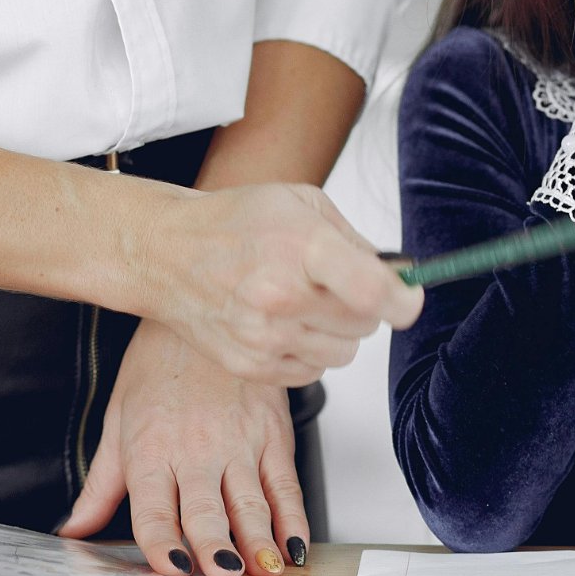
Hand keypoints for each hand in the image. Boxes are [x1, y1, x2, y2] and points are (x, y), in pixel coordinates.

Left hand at [58, 320, 306, 575]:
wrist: (204, 311)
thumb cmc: (159, 365)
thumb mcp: (118, 420)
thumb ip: (101, 484)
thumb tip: (74, 529)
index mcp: (150, 450)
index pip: (152, 507)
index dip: (161, 541)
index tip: (171, 569)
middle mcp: (195, 450)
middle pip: (204, 510)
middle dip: (214, 547)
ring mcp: (239, 443)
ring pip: (250, 503)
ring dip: (258, 540)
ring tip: (262, 571)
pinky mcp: (273, 435)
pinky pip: (285, 485)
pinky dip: (293, 519)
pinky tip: (294, 546)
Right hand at [147, 182, 420, 386]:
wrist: (167, 253)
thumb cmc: (234, 223)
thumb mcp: (301, 203)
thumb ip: (356, 241)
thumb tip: (400, 276)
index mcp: (300, 247)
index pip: (374, 292)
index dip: (403, 301)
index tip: (408, 298)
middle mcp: (281, 296)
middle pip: (364, 325)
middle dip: (363, 307)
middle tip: (333, 284)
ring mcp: (263, 336)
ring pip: (343, 353)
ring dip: (336, 332)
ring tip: (304, 302)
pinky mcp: (251, 366)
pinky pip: (313, 372)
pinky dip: (309, 351)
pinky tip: (283, 322)